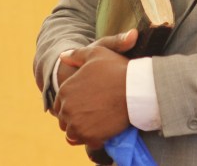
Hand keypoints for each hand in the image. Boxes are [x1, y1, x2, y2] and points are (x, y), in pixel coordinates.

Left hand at [54, 30, 137, 146]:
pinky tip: (103, 131)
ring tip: (97, 123)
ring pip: (72, 133)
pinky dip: (93, 139)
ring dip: (82, 130)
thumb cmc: (116, 69)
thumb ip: (76, 55)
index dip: (72, 104)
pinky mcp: (90, 136)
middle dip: (75, 118)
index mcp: (65, 90)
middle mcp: (67, 108)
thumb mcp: (95, 52)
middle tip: (92, 114)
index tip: (85, 103)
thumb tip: (61, 56)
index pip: (60, 104)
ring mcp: (77, 124)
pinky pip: (86, 142)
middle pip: (64, 120)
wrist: (136, 88)